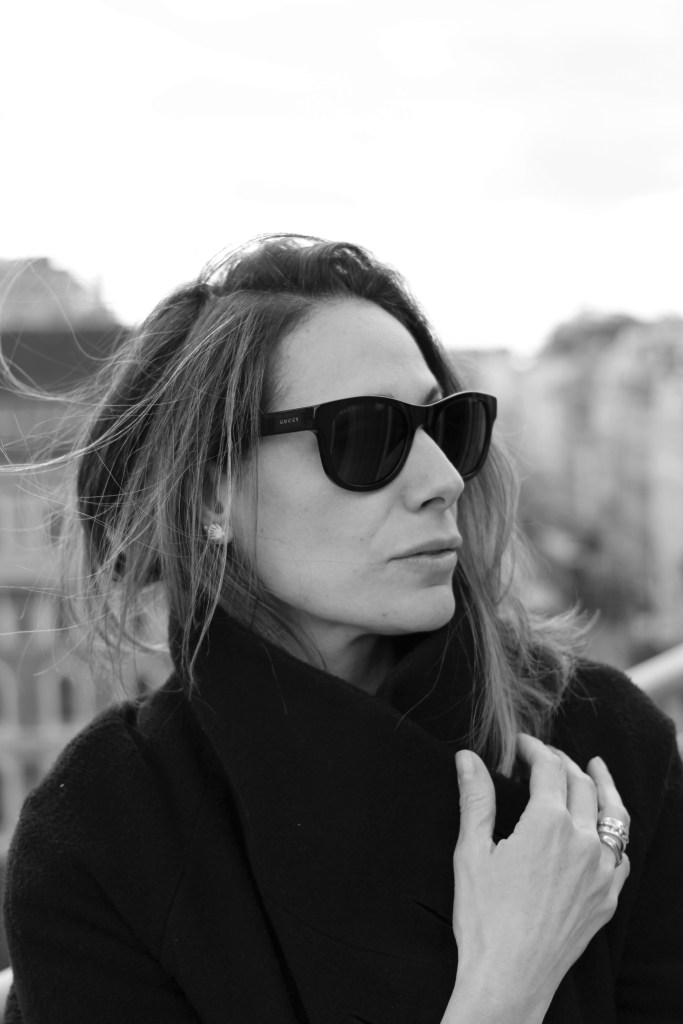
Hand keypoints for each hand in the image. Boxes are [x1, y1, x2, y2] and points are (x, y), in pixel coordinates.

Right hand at [447, 735, 629, 1022]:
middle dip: (563, 762)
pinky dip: (613, 830)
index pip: (549, 769)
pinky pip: (620, 853)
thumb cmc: (483, 918)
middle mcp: (582, 842)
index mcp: (547, 824)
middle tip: (544, 755)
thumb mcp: (471, 852)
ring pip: (612, 815)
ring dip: (603, 786)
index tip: (521, 744)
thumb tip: (468, 758)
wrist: (509, 979)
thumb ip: (475, 799)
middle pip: (583, 785)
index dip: (535, 749)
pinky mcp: (607, 898)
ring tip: (597, 767)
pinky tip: (602, 827)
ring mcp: (601, 872)